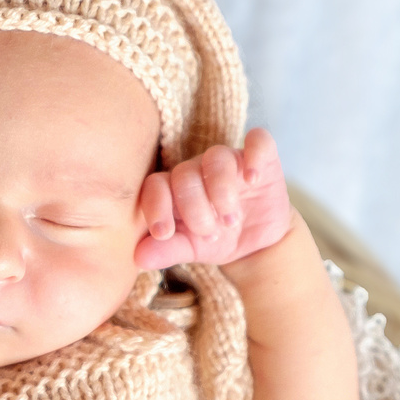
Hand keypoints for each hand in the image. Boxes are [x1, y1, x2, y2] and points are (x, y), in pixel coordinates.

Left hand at [135, 127, 291, 268]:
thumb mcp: (191, 250)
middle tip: (209, 234)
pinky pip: (258, 141)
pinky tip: (253, 179)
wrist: (257, 244)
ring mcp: (229, 160)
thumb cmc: (216, 241)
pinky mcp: (260, 157)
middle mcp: (197, 169)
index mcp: (173, 188)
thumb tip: (139, 258)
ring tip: (230, 221)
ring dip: (221, 190)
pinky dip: (255, 156)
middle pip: (185, 174)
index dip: (156, 206)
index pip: (155, 185)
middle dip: (195, 208)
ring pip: (217, 157)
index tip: (164, 233)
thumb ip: (166, 250)